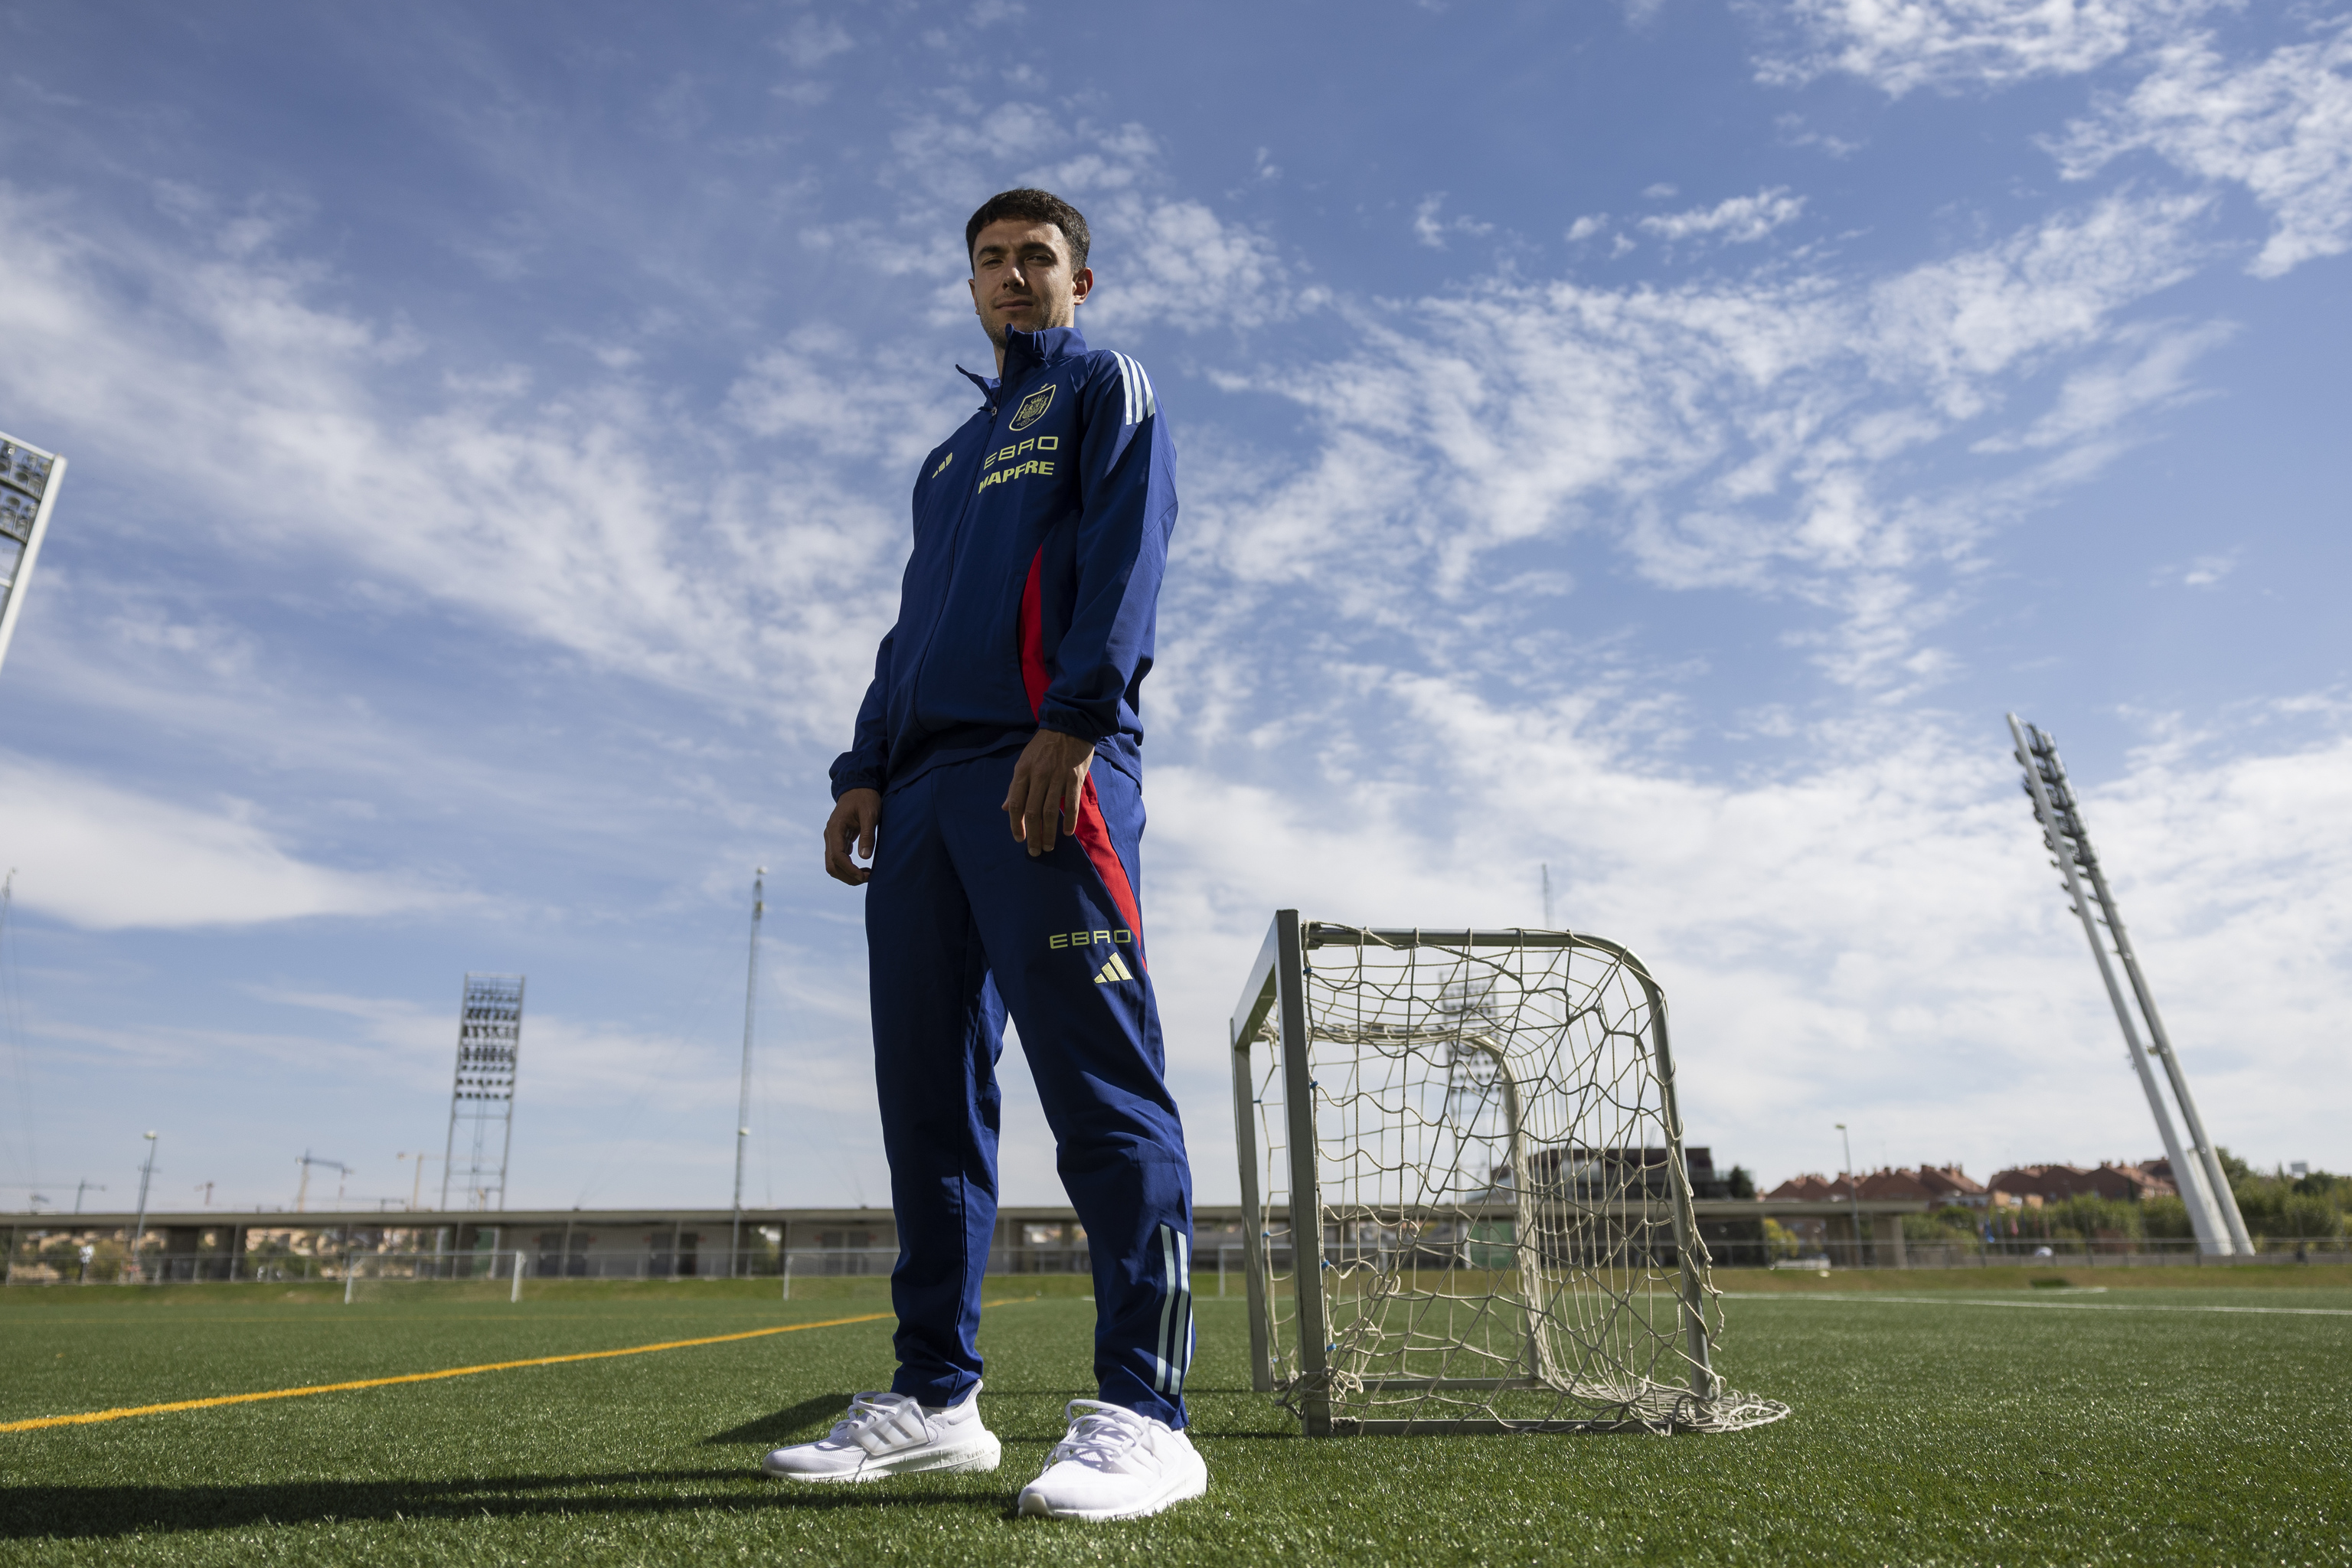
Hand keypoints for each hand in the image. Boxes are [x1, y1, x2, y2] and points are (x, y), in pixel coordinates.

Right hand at [824, 788, 881, 885]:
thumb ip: (868, 834)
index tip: (864, 876)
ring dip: (847, 874)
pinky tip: (863, 869)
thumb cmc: (865, 798)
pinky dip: (848, 868)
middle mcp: (830, 835)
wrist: (858, 787)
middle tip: (867, 879)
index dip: (849, 869)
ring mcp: (832, 838)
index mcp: (835, 828)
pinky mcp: (838, 840)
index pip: (837, 856)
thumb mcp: (870, 813)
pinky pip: (839, 859)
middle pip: (831, 865)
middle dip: (847, 876)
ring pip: (833, 864)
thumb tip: (865, 857)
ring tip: (866, 875)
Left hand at [1002, 728, 1094, 856]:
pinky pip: (1071, 803)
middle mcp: (1038, 775)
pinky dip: (1069, 820)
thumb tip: (1004, 807)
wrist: (1069, 724)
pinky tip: (1067, 832)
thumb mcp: (1024, 761)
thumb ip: (1015, 786)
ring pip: (1050, 811)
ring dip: (1048, 833)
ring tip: (1048, 847)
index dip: (1016, 824)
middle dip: (1032, 835)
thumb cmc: (1044, 745)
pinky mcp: (1075, 777)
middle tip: (1034, 851)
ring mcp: (1057, 776)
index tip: (1018, 838)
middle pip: (1032, 811)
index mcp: (1022, 771)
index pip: (1015, 803)